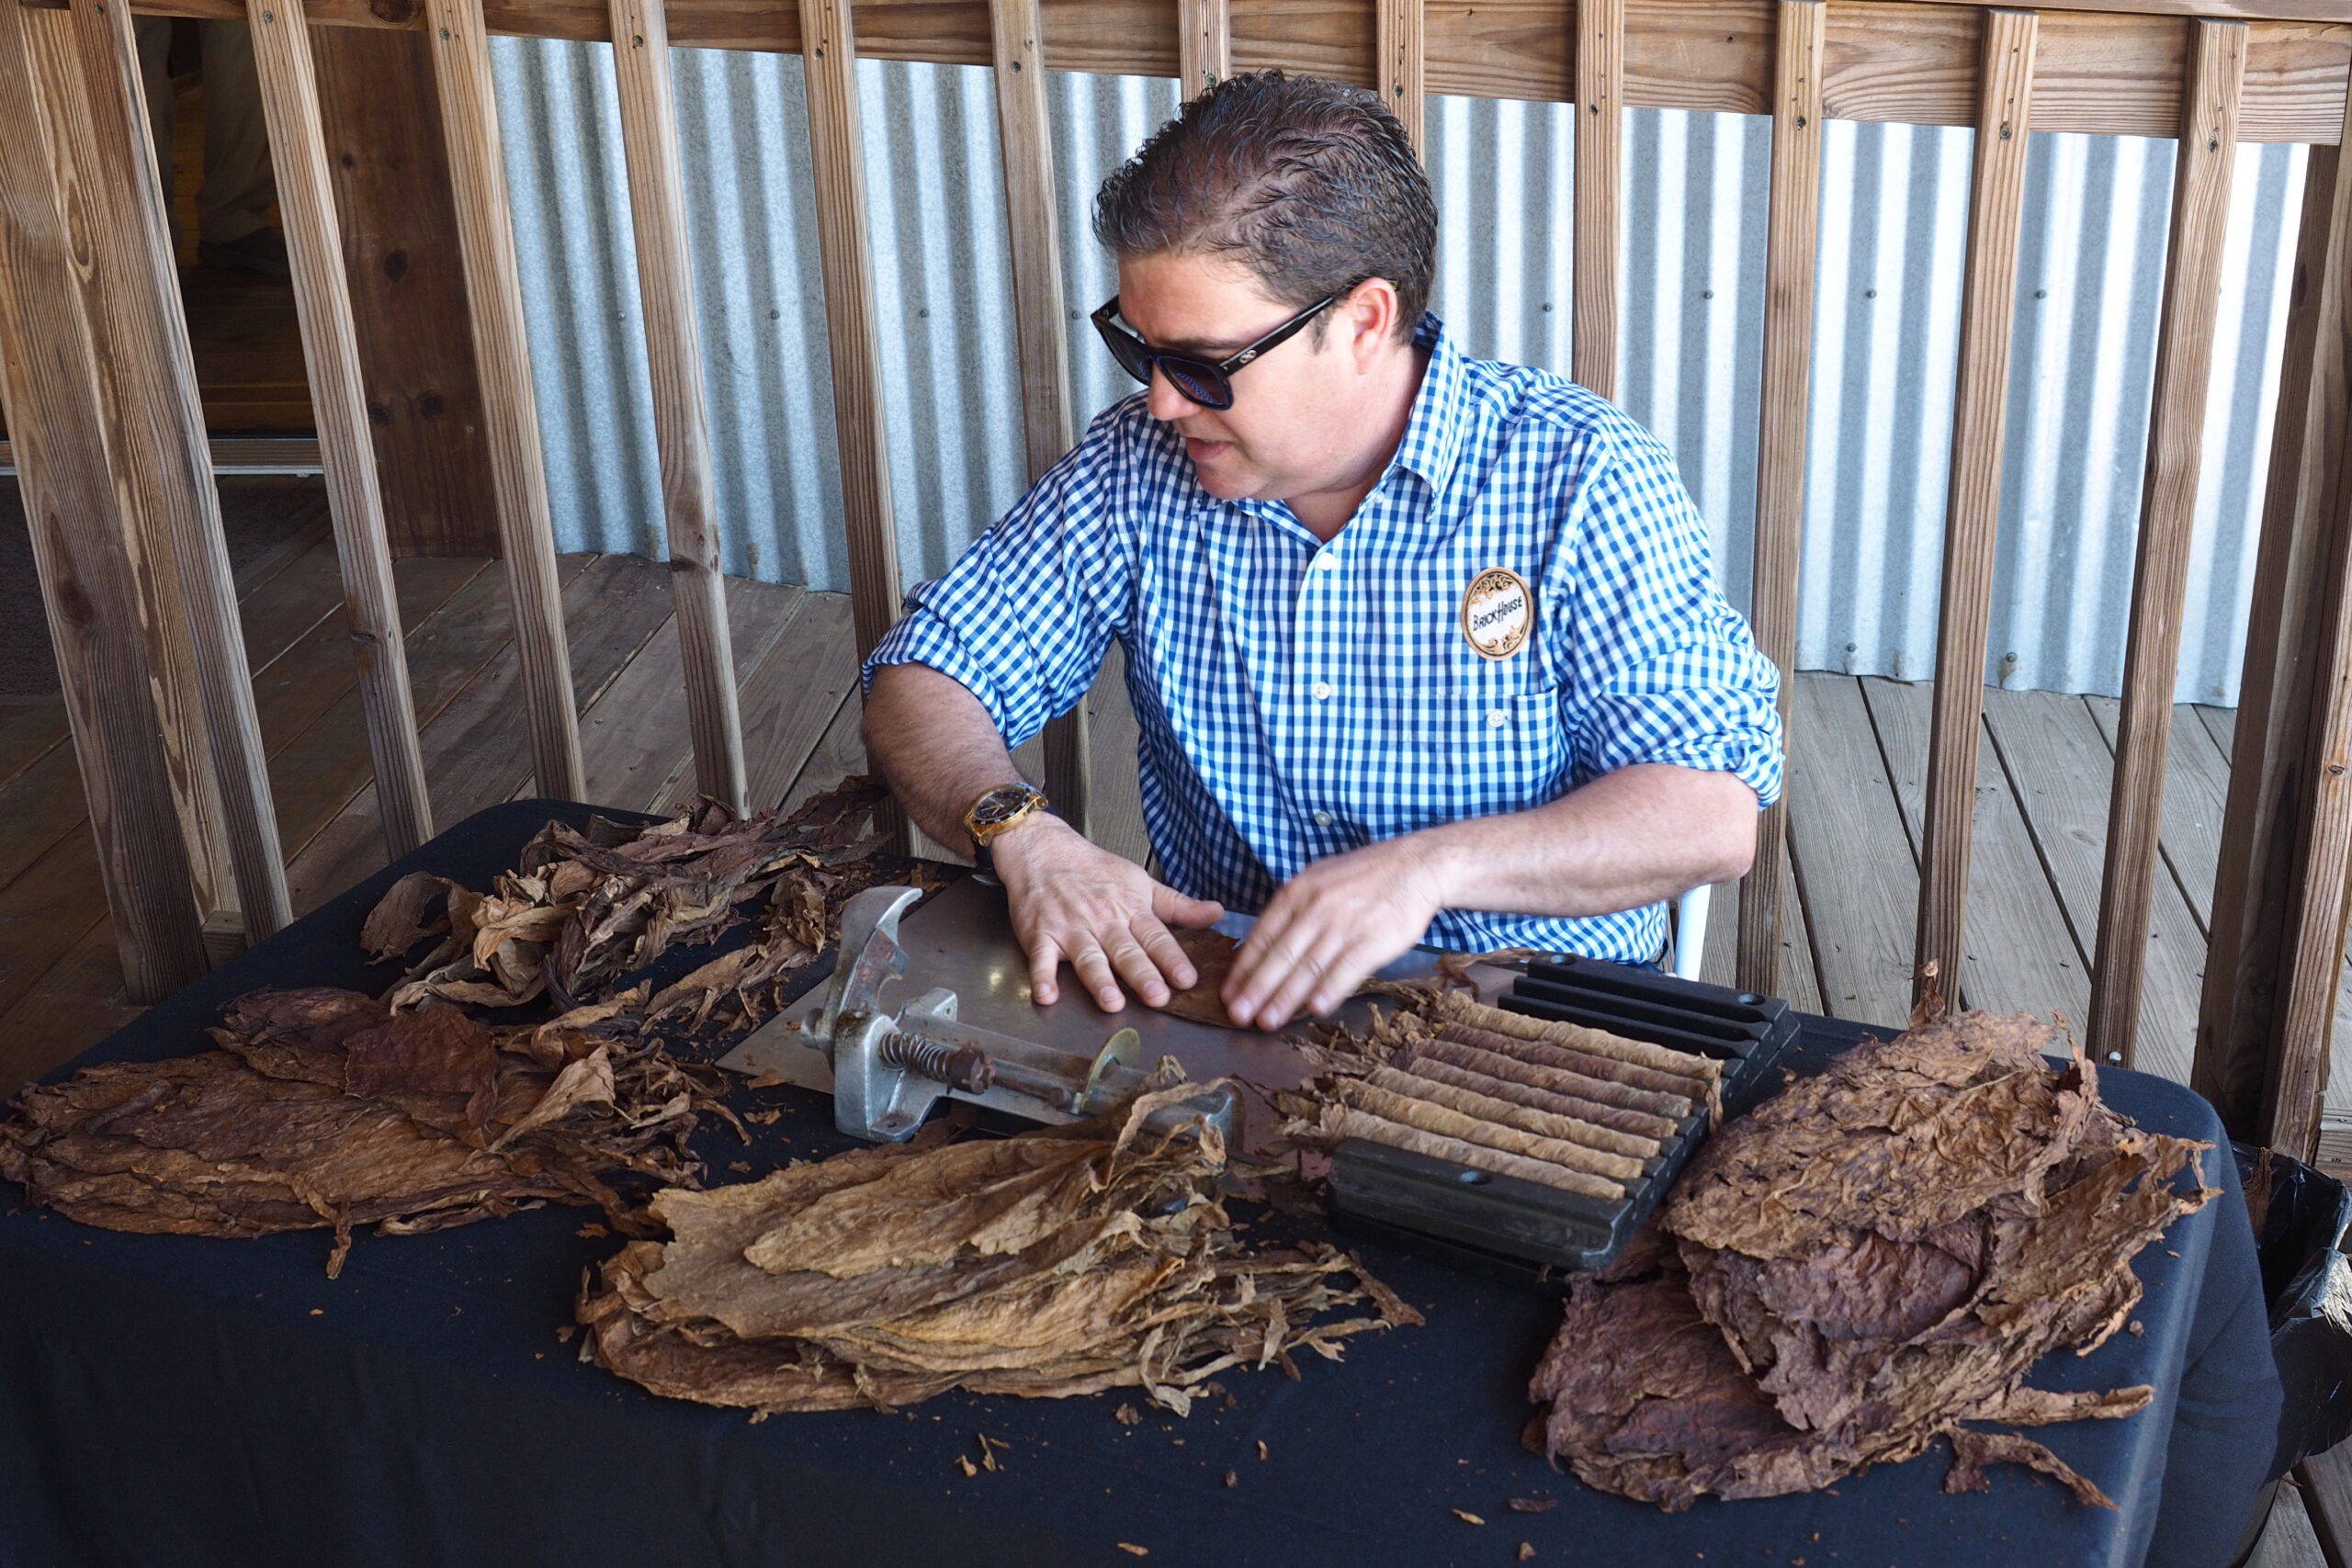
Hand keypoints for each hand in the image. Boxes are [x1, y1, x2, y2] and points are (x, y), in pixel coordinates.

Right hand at [991, 814, 1224, 1010]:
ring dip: (1099, 980)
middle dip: (1142, 974)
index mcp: (1129, 909)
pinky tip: (1047, 995)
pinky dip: (1042, 977)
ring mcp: (1070, 928)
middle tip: (1158, 996)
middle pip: (1125, 951)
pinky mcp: (1040, 934)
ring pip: (1087, 957)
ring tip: (1112, 1001)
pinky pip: (1041, 958)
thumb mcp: (1140, 882)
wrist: (1043, 850)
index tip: (1187, 979)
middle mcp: (1102, 921)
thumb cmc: (1093, 870)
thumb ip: (1177, 906)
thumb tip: (1216, 914)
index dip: (1172, 959)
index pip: (1155, 937)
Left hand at [1223, 835, 1446, 1030]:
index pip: (1262, 936)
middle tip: (1238, 1015)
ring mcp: (1344, 924)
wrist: (1414, 866)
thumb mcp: (1318, 880)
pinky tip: (1314, 1009)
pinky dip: (1329, 991)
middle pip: (1279, 955)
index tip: (1229, 993)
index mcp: (1297, 893)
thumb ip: (1292, 911)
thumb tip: (1266, 947)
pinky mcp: (1372, 939)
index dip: (1243, 969)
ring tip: (1267, 1021)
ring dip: (1285, 998)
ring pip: (1307, 967)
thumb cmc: (1363, 878)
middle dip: (1255, 989)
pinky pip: (1345, 970)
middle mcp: (1315, 908)